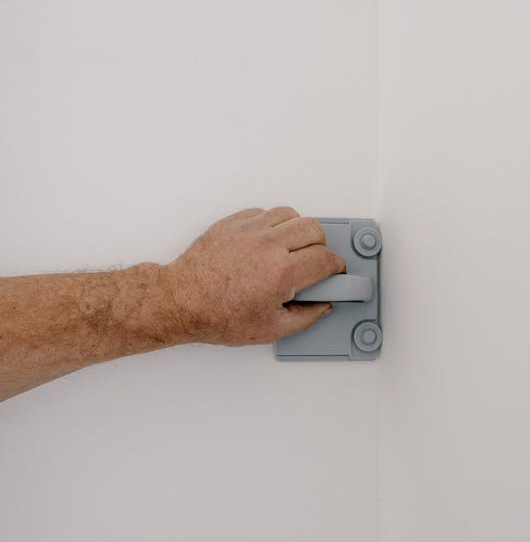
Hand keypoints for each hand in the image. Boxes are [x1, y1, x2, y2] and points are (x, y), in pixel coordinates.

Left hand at [164, 207, 345, 345]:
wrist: (182, 300)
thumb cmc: (217, 315)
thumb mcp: (270, 329)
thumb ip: (305, 317)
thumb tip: (321, 306)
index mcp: (281, 273)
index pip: (326, 259)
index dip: (336, 268)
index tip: (335, 273)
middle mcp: (268, 246)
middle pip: (314, 229)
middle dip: (321, 246)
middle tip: (315, 262)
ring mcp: (250, 230)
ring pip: (291, 214)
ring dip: (299, 231)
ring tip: (293, 249)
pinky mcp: (233, 222)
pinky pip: (265, 212)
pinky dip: (274, 224)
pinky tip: (270, 241)